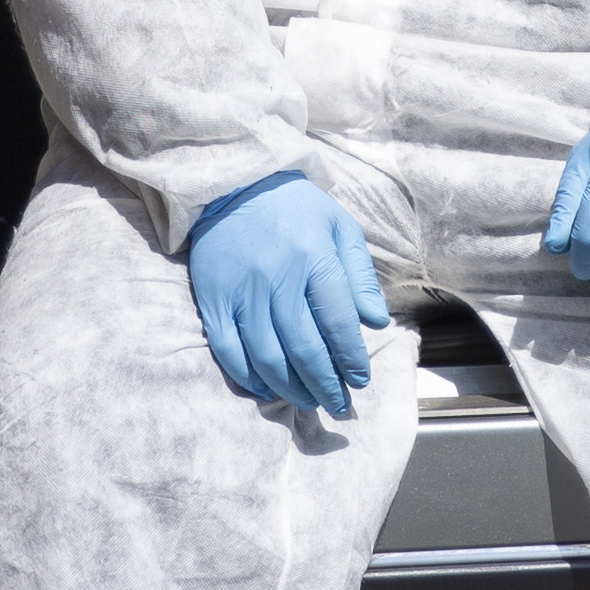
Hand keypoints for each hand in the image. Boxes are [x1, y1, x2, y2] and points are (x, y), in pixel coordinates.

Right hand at [187, 174, 391, 418]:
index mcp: (315, 259)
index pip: (339, 323)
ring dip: (292, 388)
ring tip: (309, 402)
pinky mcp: (213, 299)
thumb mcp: (340, 227)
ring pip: (268, 357)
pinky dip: (249, 376)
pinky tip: (267, 388)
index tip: (360, 380)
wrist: (234, 184)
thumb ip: (361, 276)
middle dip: (326, 385)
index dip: (351, 359)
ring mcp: (242, 292)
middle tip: (339, 405)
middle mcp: (278, 278)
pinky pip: (229, 350)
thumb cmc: (296, 208)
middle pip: (305, 348)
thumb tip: (376, 322)